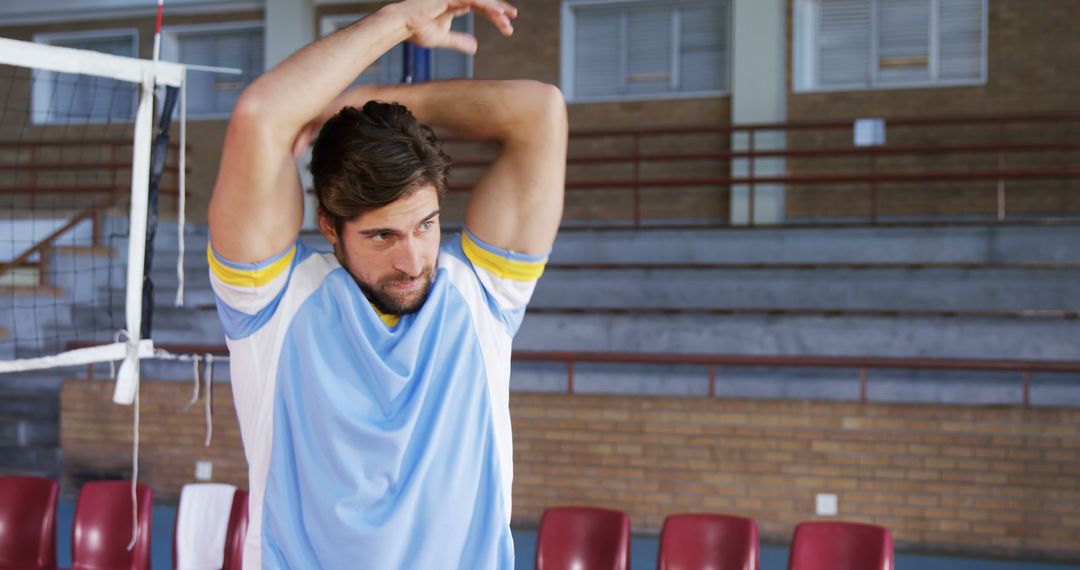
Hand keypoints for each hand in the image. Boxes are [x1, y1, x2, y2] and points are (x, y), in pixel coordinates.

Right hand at [394, 0, 516, 53]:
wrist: (400, 25)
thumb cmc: (416, 30)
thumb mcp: (442, 38)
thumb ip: (458, 41)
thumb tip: (475, 47)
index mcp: (454, 4)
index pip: (480, 6)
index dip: (494, 14)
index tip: (507, 25)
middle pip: (484, 1)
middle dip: (499, 10)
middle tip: (513, 19)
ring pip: (481, 0)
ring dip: (496, 10)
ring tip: (508, 21)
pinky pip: (473, 1)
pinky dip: (487, 8)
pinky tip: (498, 15)